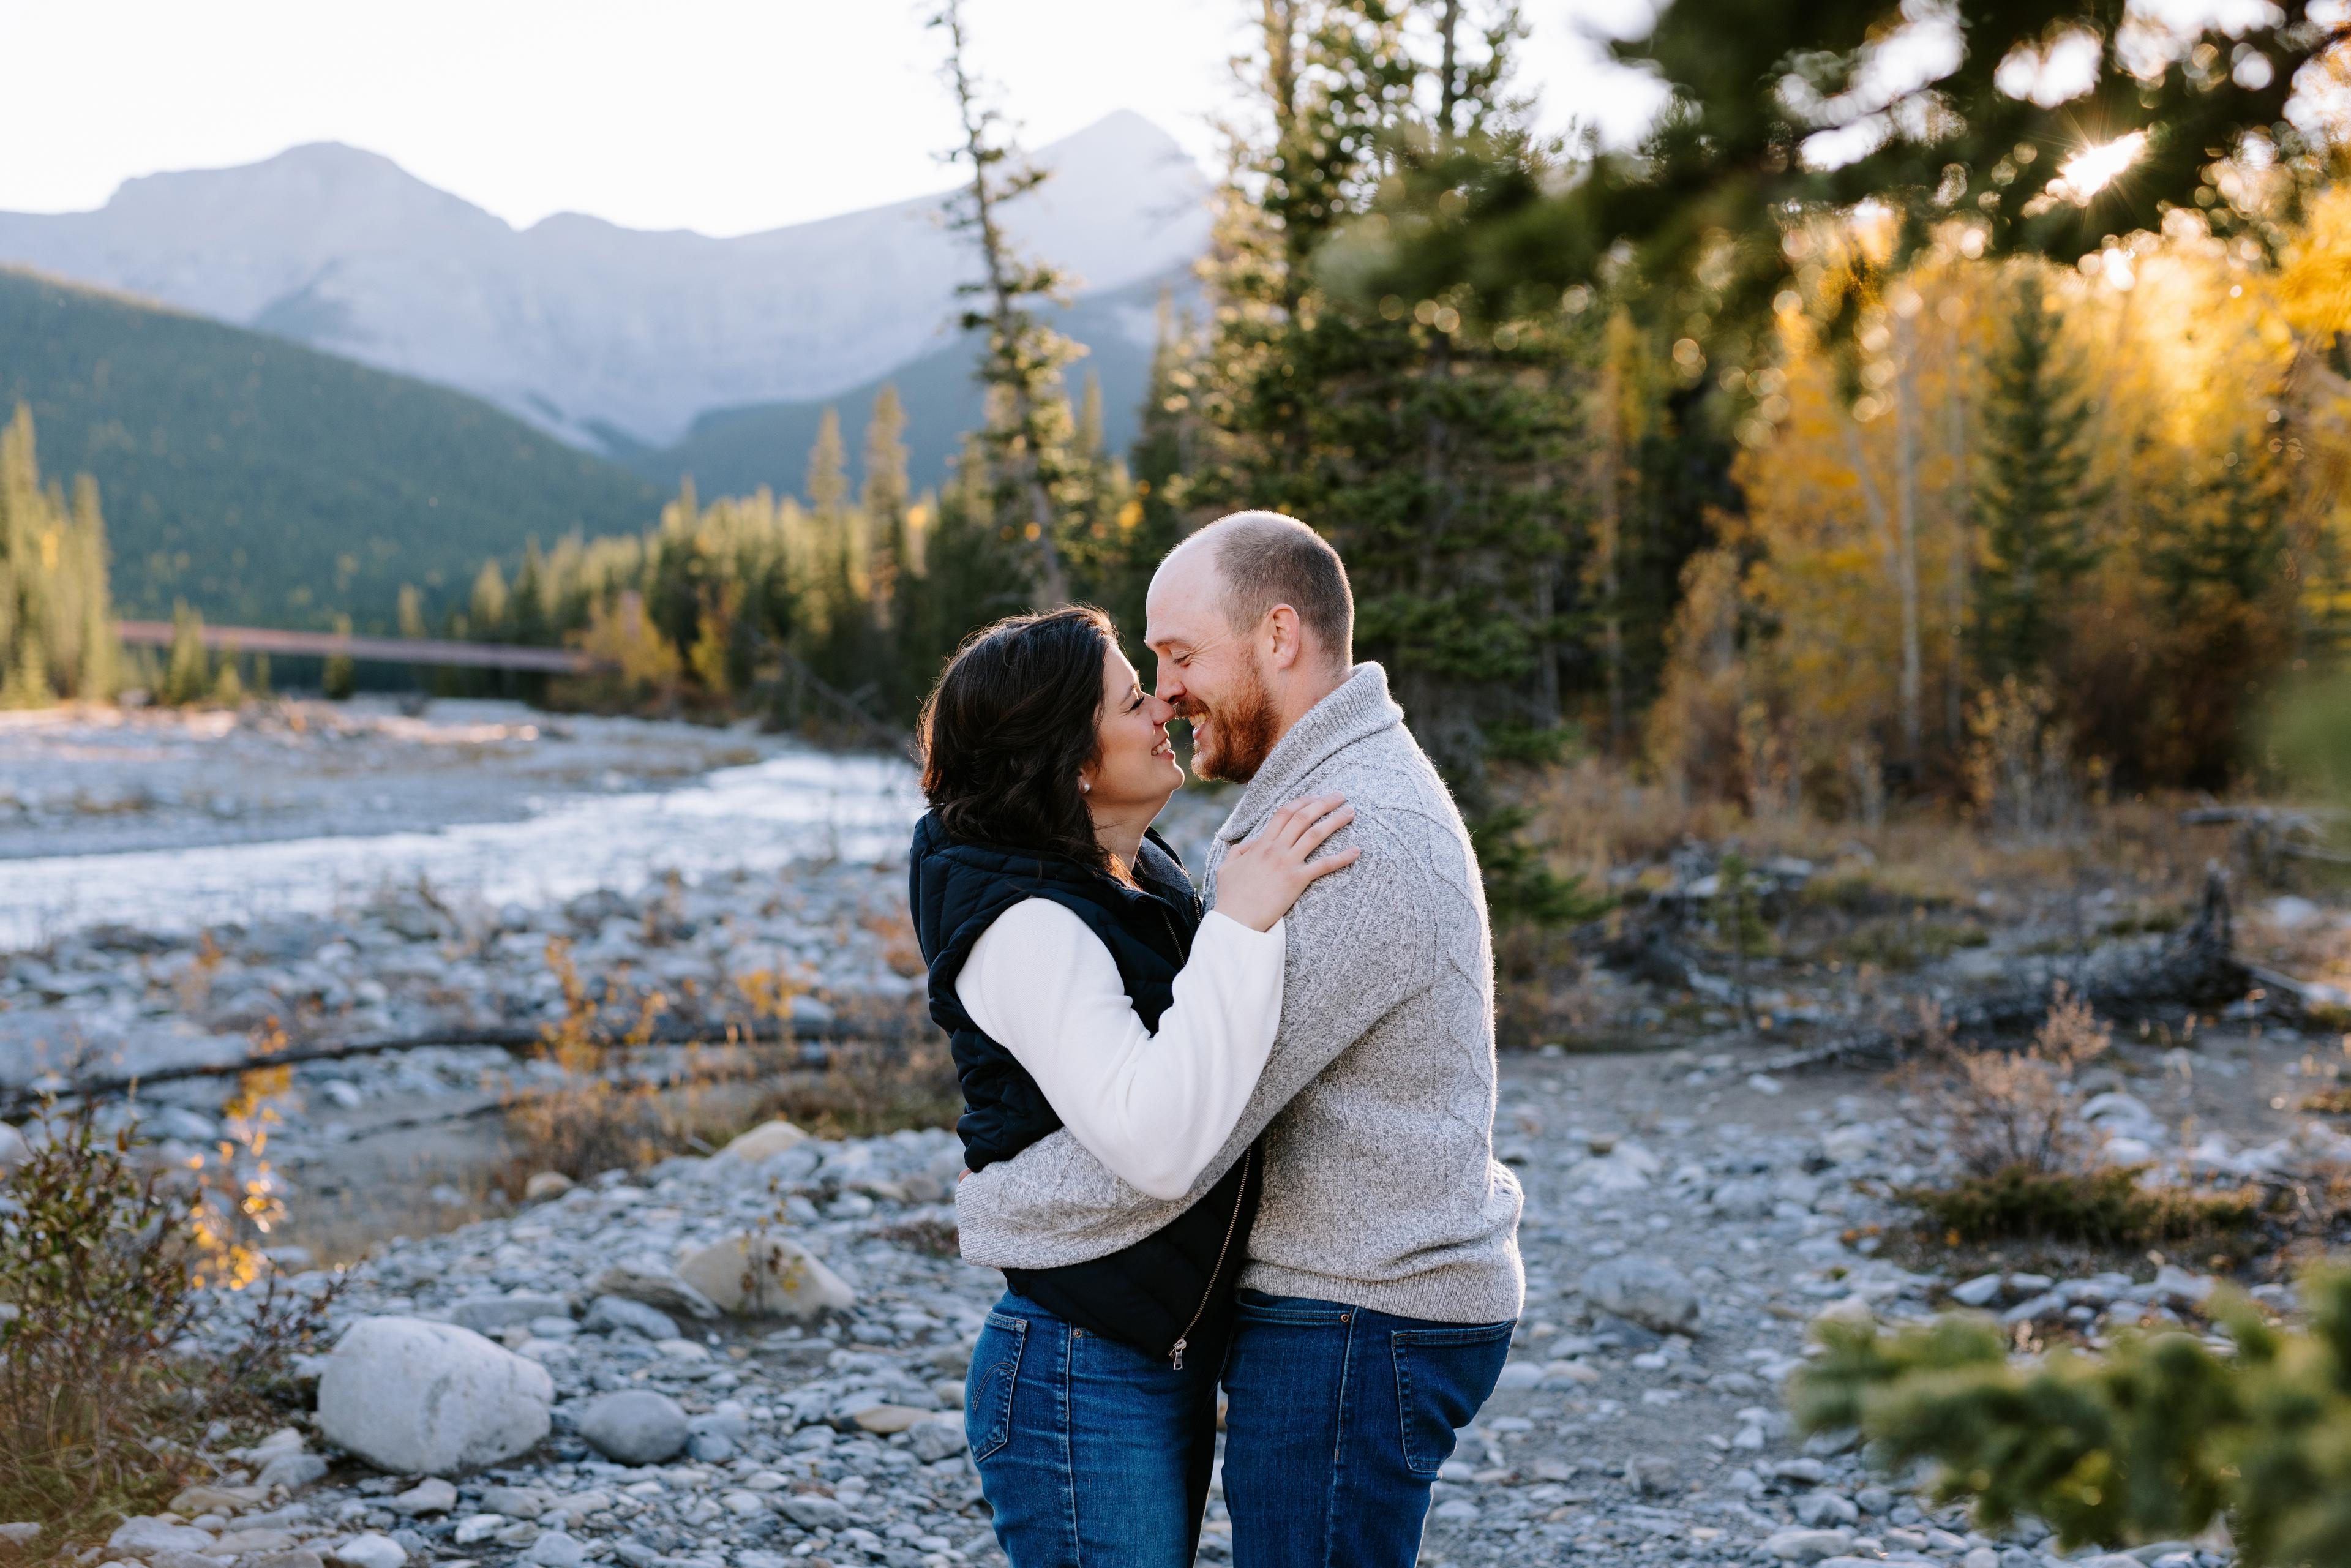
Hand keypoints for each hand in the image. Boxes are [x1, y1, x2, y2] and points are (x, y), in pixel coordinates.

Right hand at [1214, 794, 1358, 931]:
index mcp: (1260, 844)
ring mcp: (1287, 863)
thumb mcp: (1226, 868)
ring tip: (1350, 813)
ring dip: (1335, 821)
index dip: (1302, 802)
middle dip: (1323, 803)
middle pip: (1303, 817)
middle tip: (1339, 797)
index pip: (1284, 813)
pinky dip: (1342, 857)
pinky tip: (1356, 851)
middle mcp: (1276, 849)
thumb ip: (1238, 851)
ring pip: (1315, 834)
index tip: (1315, 797)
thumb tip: (1252, 842)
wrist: (1236, 919)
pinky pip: (1324, 865)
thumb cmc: (1231, 897)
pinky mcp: (1297, 881)